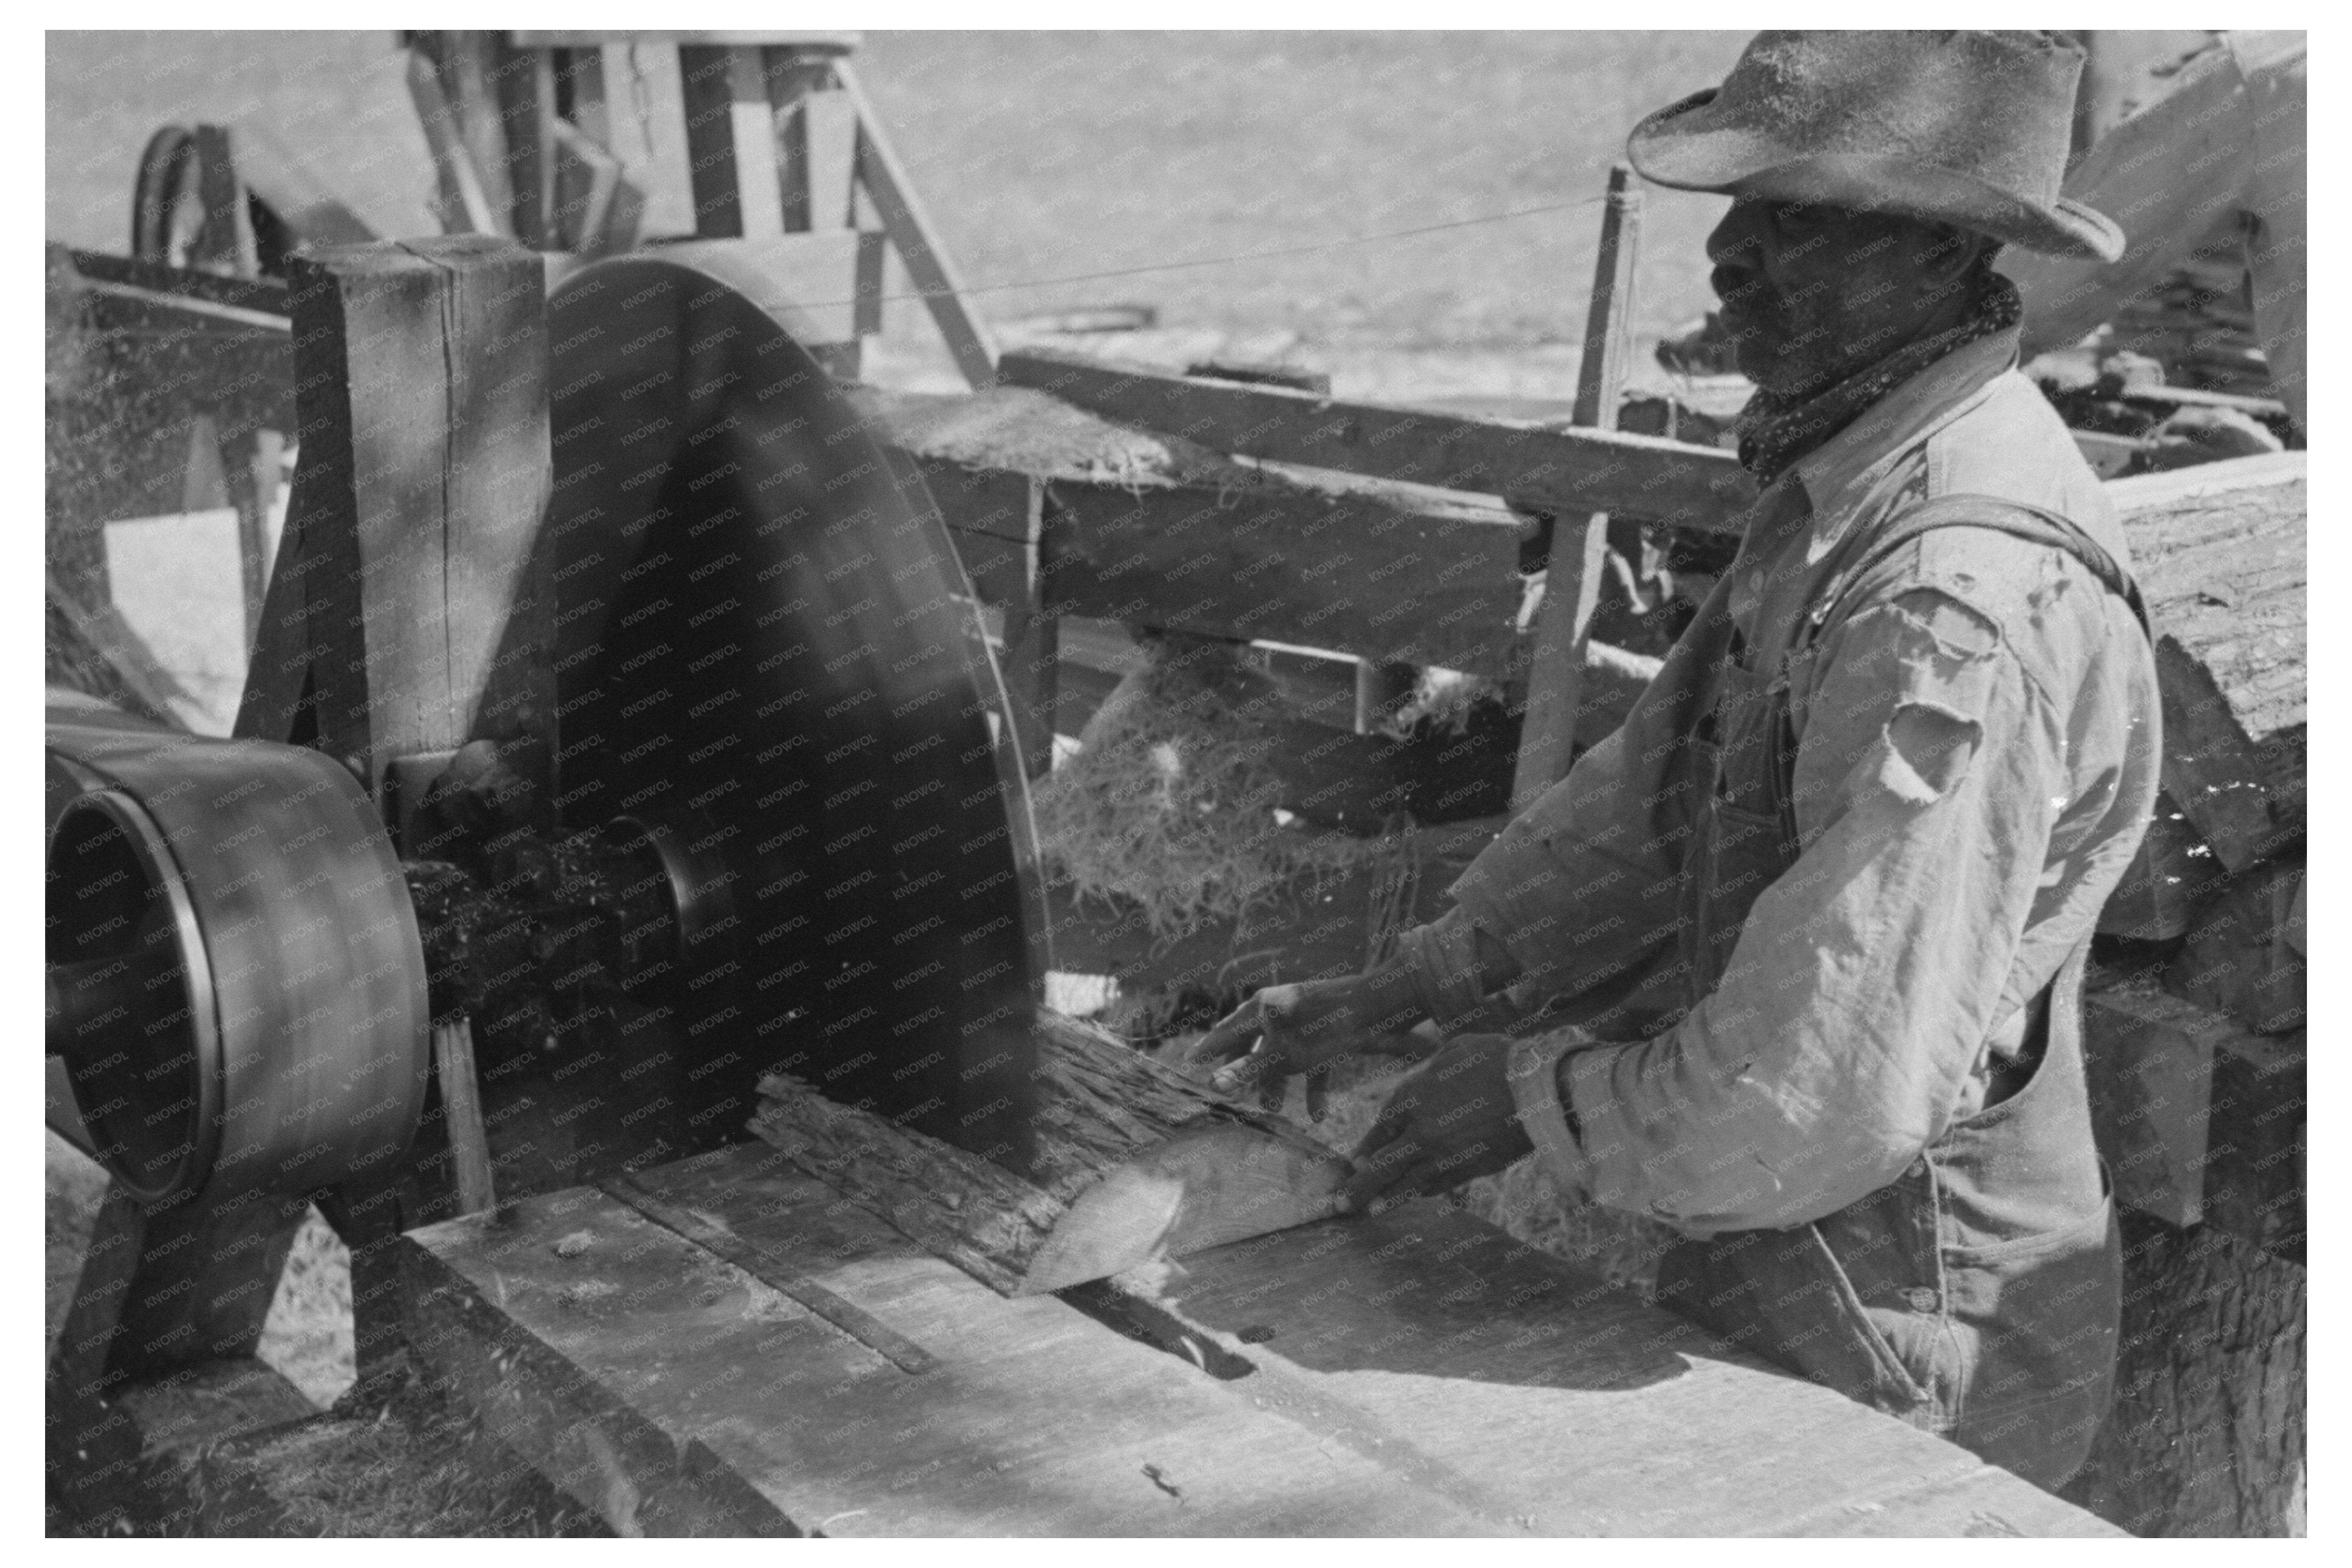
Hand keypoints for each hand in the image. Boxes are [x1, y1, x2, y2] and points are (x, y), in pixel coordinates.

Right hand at [1188, 968, 1429, 1116]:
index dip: (1209, 1049)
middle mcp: (1281, 1012)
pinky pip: (1314, 1064)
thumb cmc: (1326, 1026)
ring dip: (1278, 1083)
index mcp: (1263, 1008)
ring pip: (1283, 1058)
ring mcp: (1306, 1024)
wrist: (1379, 1008)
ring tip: (1273, 1109)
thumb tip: (1213, 1084)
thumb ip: (1249, 1070)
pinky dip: (1314, 1088)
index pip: (1227, 1031)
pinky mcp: (1330, 1035)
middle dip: (1244, 1071)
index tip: (1191, 1061)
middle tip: (1229, 1090)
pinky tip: (1319, 1115)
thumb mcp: (1283, 1054)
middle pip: (1253, 1044)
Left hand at [1341, 1033, 1531, 1212]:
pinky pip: (1438, 1185)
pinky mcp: (1469, 1169)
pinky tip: (1413, 1197)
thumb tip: (1427, 1075)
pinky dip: (1422, 1192)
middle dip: (1359, 1186)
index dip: (1366, 1147)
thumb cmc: (1496, 1059)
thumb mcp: (1454, 1050)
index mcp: (1411, 1097)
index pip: (1380, 1128)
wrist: (1536, 1088)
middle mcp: (1420, 1131)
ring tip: (1368, 1212)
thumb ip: (1431, 1069)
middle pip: (1382, 1165)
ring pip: (1407, 1183)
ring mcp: (1444, 1155)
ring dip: (1386, 1199)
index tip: (1354, 1161)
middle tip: (1338, 1204)